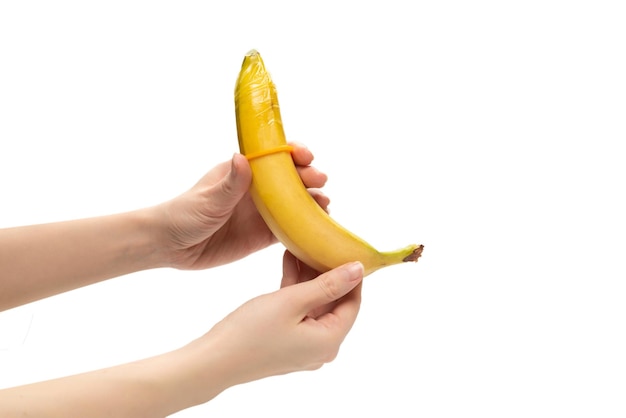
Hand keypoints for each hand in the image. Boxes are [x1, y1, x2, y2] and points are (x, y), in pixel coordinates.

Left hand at [155, 143, 328, 268]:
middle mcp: (258, 190)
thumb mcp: (207, 199)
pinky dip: (305, 229)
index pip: (274, 156)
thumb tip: (243, 158)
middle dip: (309, 177)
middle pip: (291, 179)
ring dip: (312, 203)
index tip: (305, 156)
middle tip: (319, 181)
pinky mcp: (263, 236)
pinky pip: (290, 231)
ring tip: (325, 206)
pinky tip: (318, 230)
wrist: (170, 246)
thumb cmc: (184, 214)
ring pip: (295, 204)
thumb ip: (230, 183)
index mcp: (244, 172)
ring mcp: (262, 213)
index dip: (293, 153)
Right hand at [193, 251, 362, 385]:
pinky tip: (289, 263)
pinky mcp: (287, 342)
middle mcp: (321, 347)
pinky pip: (299, 312)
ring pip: (315, 305)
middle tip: (322, 243)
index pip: (353, 302)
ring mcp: (303, 346)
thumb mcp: (292, 301)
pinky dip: (295, 290)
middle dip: (327, 272)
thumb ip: (327, 285)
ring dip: (309, 278)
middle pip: (334, 303)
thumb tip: (358, 270)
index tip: (346, 248)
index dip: (351, 275)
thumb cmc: (251, 332)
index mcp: (330, 340)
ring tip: (303, 247)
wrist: (213, 360)